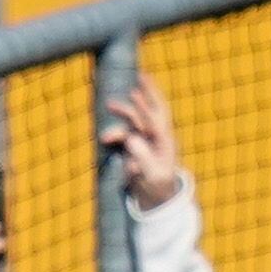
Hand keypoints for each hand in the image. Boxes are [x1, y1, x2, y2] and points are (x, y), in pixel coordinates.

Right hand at [101, 72, 184, 210]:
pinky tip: (105, 141)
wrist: (155, 196)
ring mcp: (145, 137)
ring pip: (133, 118)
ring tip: (108, 104)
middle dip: (147, 92)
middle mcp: (156, 135)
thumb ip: (143, 158)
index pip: (155, 119)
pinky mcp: (134, 143)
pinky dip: (114, 135)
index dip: (145, 107)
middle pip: (151, 109)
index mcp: (165, 141)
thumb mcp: (153, 176)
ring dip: (122, 111)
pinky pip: (123, 133)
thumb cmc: (158, 186)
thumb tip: (131, 140)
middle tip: (141, 75)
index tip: (135, 94)